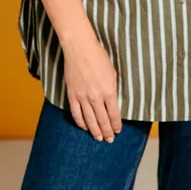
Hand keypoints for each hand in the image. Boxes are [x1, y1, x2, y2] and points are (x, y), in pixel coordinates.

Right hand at [61, 27, 122, 142]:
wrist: (80, 48)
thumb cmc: (98, 57)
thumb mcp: (112, 73)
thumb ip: (112, 89)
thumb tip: (112, 102)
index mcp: (109, 91)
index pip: (114, 114)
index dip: (116, 124)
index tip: (118, 130)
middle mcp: (96, 97)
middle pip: (102, 120)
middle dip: (107, 132)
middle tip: (110, 140)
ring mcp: (83, 97)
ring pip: (90, 120)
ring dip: (95, 131)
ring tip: (98, 138)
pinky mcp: (72, 95)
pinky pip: (76, 113)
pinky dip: (80, 122)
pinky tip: (84, 127)